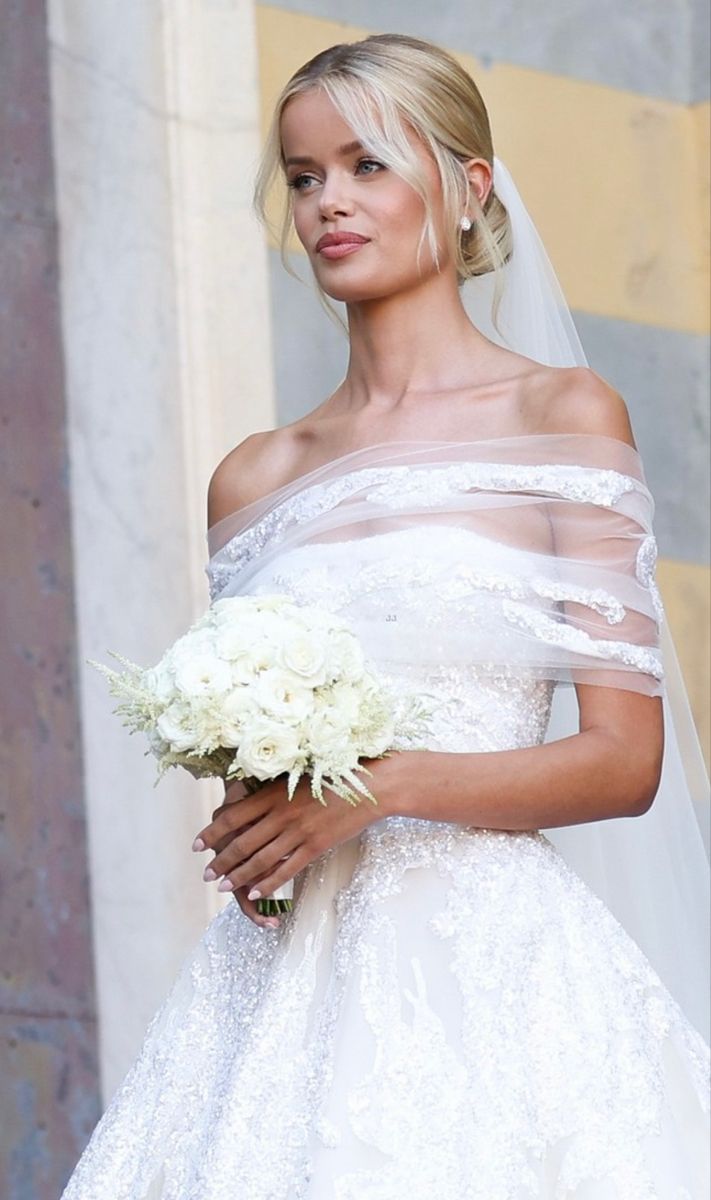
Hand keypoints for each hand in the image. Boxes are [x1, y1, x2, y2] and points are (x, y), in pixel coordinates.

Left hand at [192, 755, 402, 925]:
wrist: (370, 786)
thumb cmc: (333, 776)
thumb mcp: (297, 777)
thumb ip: (272, 790)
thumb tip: (245, 799)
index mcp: (274, 793)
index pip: (232, 816)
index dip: (211, 833)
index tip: (197, 844)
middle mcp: (281, 813)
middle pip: (241, 842)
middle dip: (220, 861)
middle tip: (205, 874)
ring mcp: (298, 832)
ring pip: (260, 860)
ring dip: (238, 875)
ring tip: (222, 887)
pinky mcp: (315, 846)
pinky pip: (286, 869)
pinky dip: (268, 883)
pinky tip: (255, 892)